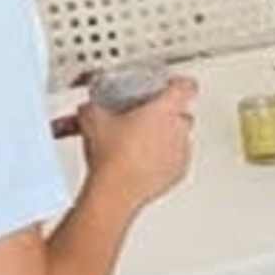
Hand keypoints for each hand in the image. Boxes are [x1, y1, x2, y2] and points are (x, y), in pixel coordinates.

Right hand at [76, 74, 199, 210]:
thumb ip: (91, 107)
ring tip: (139, 142)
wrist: (114, 190)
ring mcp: (182, 153)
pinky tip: (142, 162)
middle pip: (182, 113)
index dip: (178, 83)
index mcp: (164, 110)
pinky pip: (175, 161)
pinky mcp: (178, 174)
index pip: (186, 86)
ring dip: (164, 138)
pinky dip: (163, 160)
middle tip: (145, 118)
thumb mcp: (92, 120)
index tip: (170, 85)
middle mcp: (179, 129)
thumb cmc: (111, 156)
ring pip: (179, 138)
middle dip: (166, 115)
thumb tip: (87, 108)